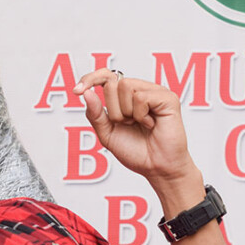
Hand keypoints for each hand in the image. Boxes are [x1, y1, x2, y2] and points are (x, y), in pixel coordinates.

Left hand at [73, 68, 198, 189]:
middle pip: (112, 84)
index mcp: (125, 96)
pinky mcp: (167, 98)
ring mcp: (155, 92)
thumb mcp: (106, 134)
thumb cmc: (136, 151)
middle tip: (128, 124)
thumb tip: (86, 93)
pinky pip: (141, 97)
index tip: (77, 91)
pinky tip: (151, 124)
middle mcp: (140, 89)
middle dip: (114, 110)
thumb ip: (95, 114)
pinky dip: (141, 115)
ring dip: (127, 113)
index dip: (90, 78)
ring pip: (125, 87)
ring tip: (140, 124)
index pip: (105, 76)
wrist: (156, 168)